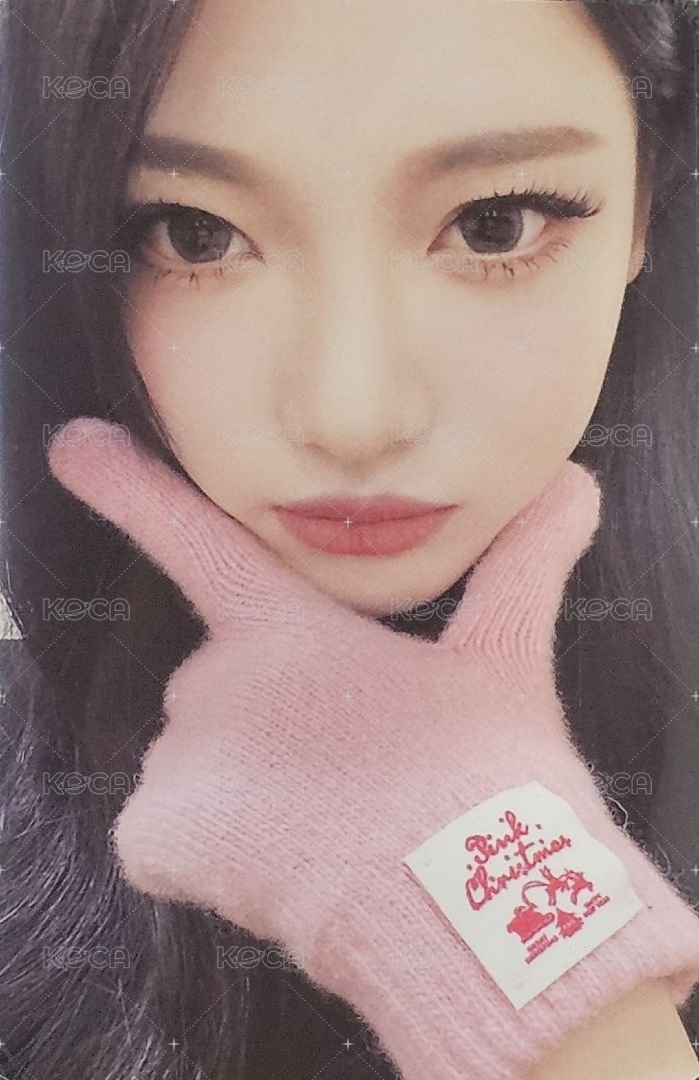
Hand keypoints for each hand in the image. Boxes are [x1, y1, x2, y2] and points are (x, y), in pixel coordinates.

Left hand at [48, 418, 698, 1079]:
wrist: (462, 906)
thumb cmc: (481, 778)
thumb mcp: (505, 662)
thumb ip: (524, 566)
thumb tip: (574, 484)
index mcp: (286, 627)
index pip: (192, 536)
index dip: (127, 486)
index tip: (75, 445)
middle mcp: (214, 676)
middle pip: (221, 688)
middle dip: (272, 724)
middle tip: (348, 772)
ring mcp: (177, 756)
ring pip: (195, 763)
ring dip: (245, 790)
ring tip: (324, 827)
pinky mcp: (155, 832)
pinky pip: (158, 830)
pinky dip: (201, 849)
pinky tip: (272, 864)